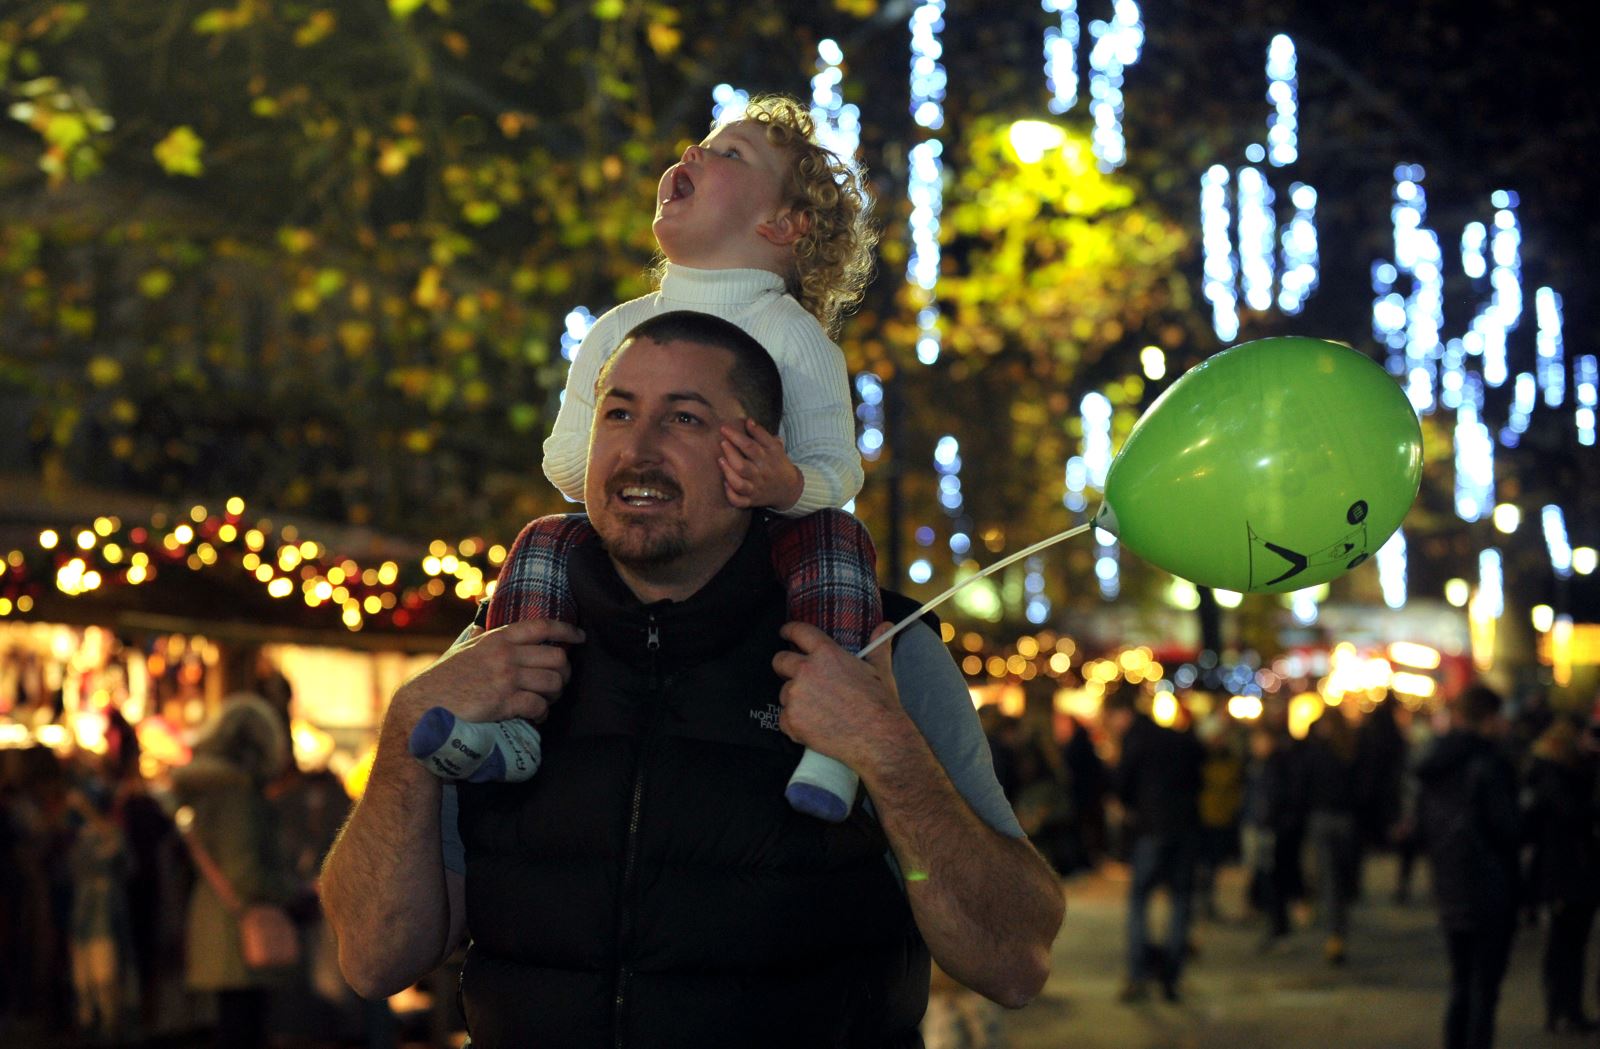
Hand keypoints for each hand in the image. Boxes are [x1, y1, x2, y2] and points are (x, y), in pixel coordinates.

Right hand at [392, 619, 584, 730]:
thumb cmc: (441, 681)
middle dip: (564, 672)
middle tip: (559, 682)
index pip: (542, 626)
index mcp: (497, 638)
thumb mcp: (458, 651)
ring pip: (553, 682)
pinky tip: (535, 717)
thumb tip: (477, 625)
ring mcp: (505, 678)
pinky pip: (538, 706)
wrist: (422, 708)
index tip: (580, 637)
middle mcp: (505, 654)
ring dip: (555, 695)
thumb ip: (474, 639)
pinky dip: (542, 714)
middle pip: (557, 657)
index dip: (566, 630)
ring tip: (546, 701)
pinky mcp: (504, 703)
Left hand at [720, 418, 803, 510]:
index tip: (723, 428)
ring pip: (739, 484)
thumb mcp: (775, 447)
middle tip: (722, 442)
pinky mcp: (752, 500)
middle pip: (743, 465)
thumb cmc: (778, 464)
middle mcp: (761, 474)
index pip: (750, 446)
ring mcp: (755, 488)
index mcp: (767, 459)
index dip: (736, 436)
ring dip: (728, 473)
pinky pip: (739, 501)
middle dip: (730, 454)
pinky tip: (725, 483)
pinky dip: (731, 494)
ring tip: (720, 460)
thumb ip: (761, 434)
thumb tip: (748, 421)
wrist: (790, 489)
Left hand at [770, 622, 909, 773]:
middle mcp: (806, 671)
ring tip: (819, 711)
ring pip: (785, 693)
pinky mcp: (791, 720)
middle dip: (784, 666)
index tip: (784, 633)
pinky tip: (815, 727)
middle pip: (780, 661)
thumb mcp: (879, 670)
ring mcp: (796, 696)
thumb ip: (877, 646)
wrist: (877, 739)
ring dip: (796, 700)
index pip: (800, 632)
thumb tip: (885, 626)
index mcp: (827, 654)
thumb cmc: (880, 704)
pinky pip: (784, 719)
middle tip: (795, 676)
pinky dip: (795, 724)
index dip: (789, 631)